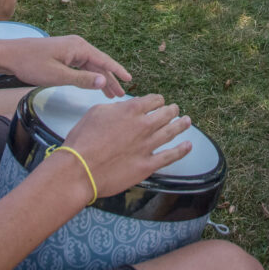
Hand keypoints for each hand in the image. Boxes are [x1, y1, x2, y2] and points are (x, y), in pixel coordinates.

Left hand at [4, 34, 131, 97]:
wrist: (10, 55)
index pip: (104, 60)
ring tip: (110, 94)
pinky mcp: (64, 53)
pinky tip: (93, 84)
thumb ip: (82, 79)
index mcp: (79, 47)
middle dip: (110, 79)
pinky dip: (89, 76)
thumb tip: (103, 81)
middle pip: (99, 64)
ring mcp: (70, 48)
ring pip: (91, 66)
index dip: (118, 71)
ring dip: (100, 79)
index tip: (129, 80)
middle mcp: (78, 45)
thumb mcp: (58, 75)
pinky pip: (82, 65)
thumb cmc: (31, 65)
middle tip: (120, 95)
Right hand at [62, 94, 192, 197]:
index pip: (153, 100)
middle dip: (172, 110)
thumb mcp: (96, 112)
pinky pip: (170, 156)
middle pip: (165, 114)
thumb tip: (125, 108)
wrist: (80, 169)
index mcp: (131, 110)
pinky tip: (188, 146)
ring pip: (171, 132)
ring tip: (187, 121)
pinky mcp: (148, 165)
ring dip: (181, 125)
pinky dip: (182, 150)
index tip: (158, 102)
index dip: (157, 100)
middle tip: (175, 109)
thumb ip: (116, 108)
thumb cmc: (83, 140)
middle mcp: (144, 126)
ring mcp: (148, 146)